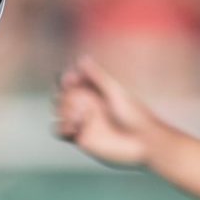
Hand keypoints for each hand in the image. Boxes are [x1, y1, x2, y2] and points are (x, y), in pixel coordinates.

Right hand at [53, 55, 157, 169]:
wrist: (141, 141)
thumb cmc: (133, 114)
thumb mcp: (114, 91)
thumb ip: (97, 76)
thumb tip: (81, 58)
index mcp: (94, 93)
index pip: (71, 83)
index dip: (66, 80)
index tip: (71, 79)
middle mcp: (86, 107)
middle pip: (62, 96)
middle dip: (67, 97)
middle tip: (84, 103)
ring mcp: (82, 123)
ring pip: (59, 113)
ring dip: (64, 111)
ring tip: (80, 116)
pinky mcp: (80, 139)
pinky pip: (59, 131)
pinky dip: (62, 127)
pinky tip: (76, 127)